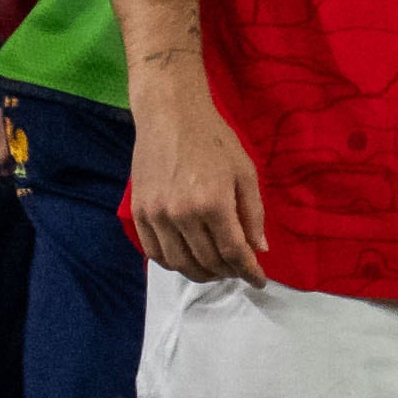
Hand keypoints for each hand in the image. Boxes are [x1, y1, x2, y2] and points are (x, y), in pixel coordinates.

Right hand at [128, 88, 268, 280]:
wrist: (170, 117)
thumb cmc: (214, 141)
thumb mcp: (245, 173)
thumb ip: (253, 214)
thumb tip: (258, 249)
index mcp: (213, 204)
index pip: (234, 252)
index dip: (249, 272)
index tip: (259, 281)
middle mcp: (181, 214)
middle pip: (207, 261)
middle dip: (228, 273)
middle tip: (239, 271)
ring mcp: (156, 215)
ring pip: (179, 263)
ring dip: (201, 273)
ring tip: (216, 269)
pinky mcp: (138, 213)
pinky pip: (154, 252)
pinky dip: (173, 263)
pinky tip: (188, 259)